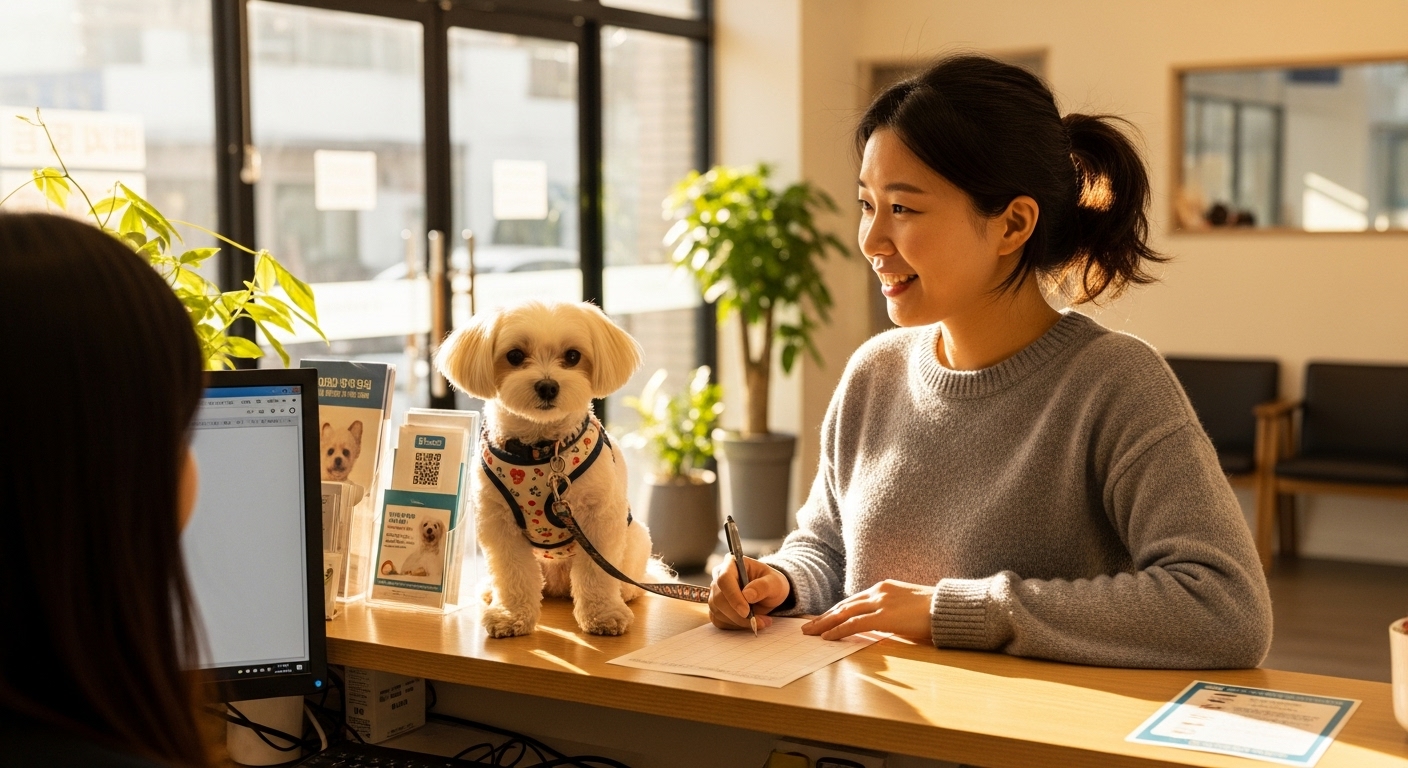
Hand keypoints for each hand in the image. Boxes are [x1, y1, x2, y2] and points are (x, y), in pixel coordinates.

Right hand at [708, 557, 790, 630]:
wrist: (769, 593)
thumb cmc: (771, 583)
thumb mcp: (775, 582)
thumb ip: (763, 586)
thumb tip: (747, 595)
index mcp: (732, 563)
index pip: (724, 579)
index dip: (733, 596)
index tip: (746, 611)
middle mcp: (719, 576)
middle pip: (718, 598)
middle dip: (738, 615)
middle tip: (758, 621)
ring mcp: (715, 593)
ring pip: (718, 612)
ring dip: (739, 622)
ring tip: (760, 622)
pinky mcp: (716, 608)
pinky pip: (720, 621)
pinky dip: (735, 626)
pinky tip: (749, 623)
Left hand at [802, 579, 934, 640]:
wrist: (949, 607)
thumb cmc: (934, 610)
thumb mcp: (908, 606)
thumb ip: (892, 611)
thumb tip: (883, 624)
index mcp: (884, 588)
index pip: (853, 600)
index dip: (836, 610)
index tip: (824, 618)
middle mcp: (879, 592)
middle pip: (844, 605)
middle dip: (825, 616)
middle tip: (809, 626)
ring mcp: (880, 603)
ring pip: (844, 613)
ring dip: (825, 624)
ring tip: (811, 633)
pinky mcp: (885, 617)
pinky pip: (854, 624)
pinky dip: (838, 631)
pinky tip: (827, 638)